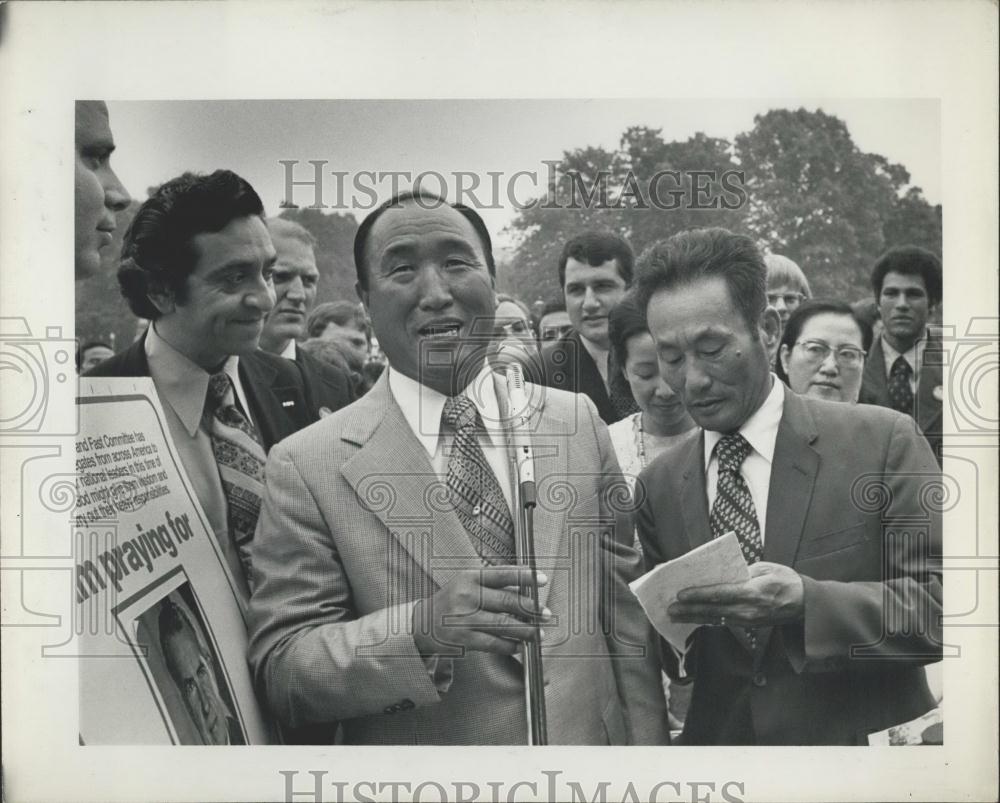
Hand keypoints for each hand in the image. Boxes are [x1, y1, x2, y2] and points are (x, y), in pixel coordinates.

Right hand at [412, 566, 549, 656]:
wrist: (422, 623)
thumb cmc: (450, 600)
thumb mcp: (466, 582)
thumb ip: (492, 583)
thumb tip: (525, 590)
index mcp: (470, 577)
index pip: (502, 574)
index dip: (525, 577)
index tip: (542, 580)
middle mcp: (467, 596)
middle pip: (507, 601)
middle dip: (531, 609)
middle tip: (546, 613)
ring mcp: (465, 619)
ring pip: (504, 625)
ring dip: (526, 631)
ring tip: (539, 633)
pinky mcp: (465, 639)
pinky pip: (494, 643)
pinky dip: (511, 646)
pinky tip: (519, 645)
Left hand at [667, 561, 804, 627]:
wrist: (807, 605)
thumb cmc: (787, 581)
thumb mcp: (767, 568)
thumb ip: (744, 571)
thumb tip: (722, 573)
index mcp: (753, 592)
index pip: (720, 594)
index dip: (699, 595)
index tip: (681, 595)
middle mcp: (748, 610)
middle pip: (713, 611)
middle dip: (689, 610)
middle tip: (669, 609)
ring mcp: (748, 621)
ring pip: (715, 619)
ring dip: (693, 618)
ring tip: (674, 616)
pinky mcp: (748, 625)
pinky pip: (723, 623)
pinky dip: (706, 620)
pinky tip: (692, 619)